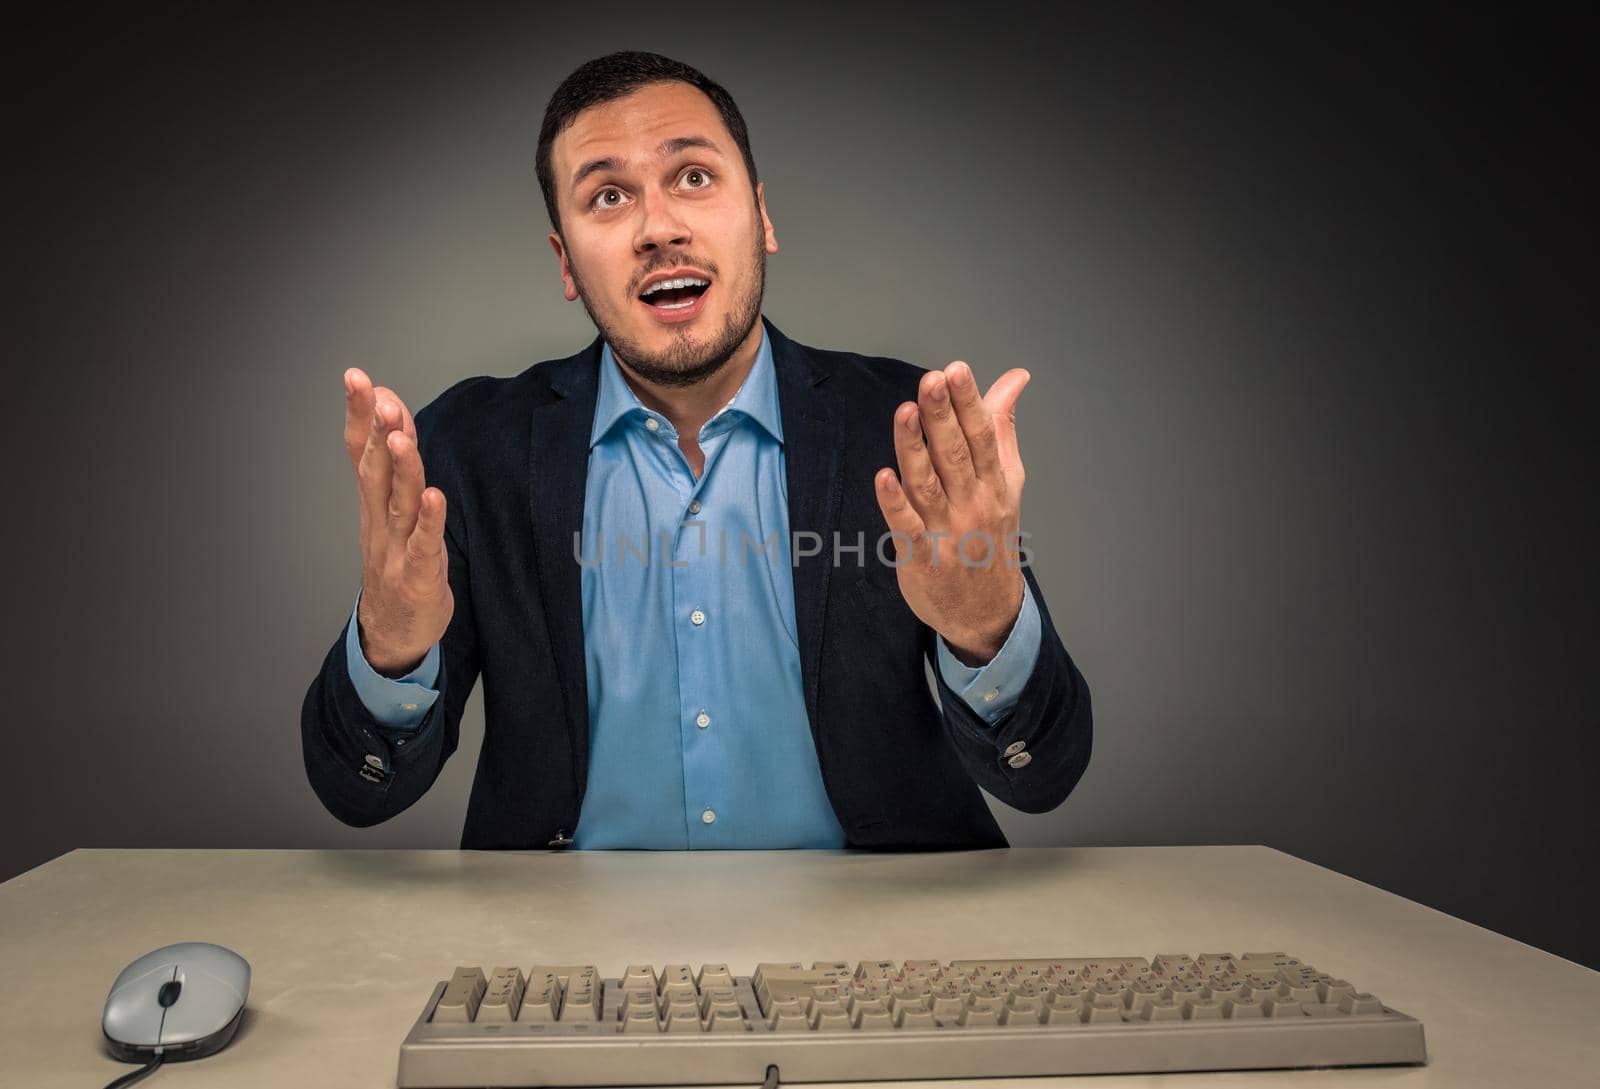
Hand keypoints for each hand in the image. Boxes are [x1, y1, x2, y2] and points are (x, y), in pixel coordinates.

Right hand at [343, 368, 452, 676]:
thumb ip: (394, 464)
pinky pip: (422, 546)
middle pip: (374, 469)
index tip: (357, 378)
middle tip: (376, 394)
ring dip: (400, 468)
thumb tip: (392, 414)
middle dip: (375, 430)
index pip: (361, 452)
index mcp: (373, 504)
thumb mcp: (392, 513)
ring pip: (397, 502)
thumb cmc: (396, 566)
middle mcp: (379, 521)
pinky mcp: (416, 577)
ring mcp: (394, 550)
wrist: (393, 633)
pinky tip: (433, 497)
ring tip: (400, 437)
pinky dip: (428, 522)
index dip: (359, 415)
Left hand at [873, 361, 1029, 665]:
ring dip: (914, 448)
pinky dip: (895, 502)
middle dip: (943, 415)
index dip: (969, 403)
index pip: (982, 437)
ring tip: (906, 412)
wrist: (988, 612)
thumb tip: (1015, 378)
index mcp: (994, 483)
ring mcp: (947, 532)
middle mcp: (972, 504)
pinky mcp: (921, 557)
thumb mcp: (1006, 481)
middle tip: (932, 379)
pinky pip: (907, 527)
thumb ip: (1002, 427)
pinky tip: (884, 476)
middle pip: (956, 454)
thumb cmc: (992, 536)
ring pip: (928, 483)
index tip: (956, 370)